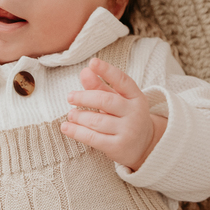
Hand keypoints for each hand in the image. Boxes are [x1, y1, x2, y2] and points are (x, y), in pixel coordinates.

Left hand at [61, 57, 166, 171]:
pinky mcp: (118, 147)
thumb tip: (84, 71)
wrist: (143, 146)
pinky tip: (66, 127)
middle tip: (70, 97)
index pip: (122, 80)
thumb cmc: (125, 117)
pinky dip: (76, 131)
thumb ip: (100, 86)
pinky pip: (92, 138)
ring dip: (79, 116)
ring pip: (96, 121)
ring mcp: (128, 131)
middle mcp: (135, 113)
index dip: (107, 70)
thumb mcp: (117, 100)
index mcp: (136, 97)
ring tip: (71, 114)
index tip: (92, 62)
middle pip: (105, 100)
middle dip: (84, 98)